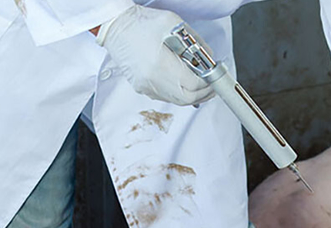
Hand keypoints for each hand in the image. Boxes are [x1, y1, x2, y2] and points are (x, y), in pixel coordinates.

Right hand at [96, 5, 214, 105]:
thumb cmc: (141, 23)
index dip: (208, 82)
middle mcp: (151, 80)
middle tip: (214, 85)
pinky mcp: (142, 88)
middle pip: (187, 98)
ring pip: (177, 101)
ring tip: (203, 85)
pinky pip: (166, 97)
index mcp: (160, 64)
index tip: (216, 76)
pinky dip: (179, 93)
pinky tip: (185, 84)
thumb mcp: (174, 26)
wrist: (115, 26)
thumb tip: (209, 59)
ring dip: (193, 95)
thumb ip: (195, 44)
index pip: (193, 83)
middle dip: (204, 93)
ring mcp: (145, 86)